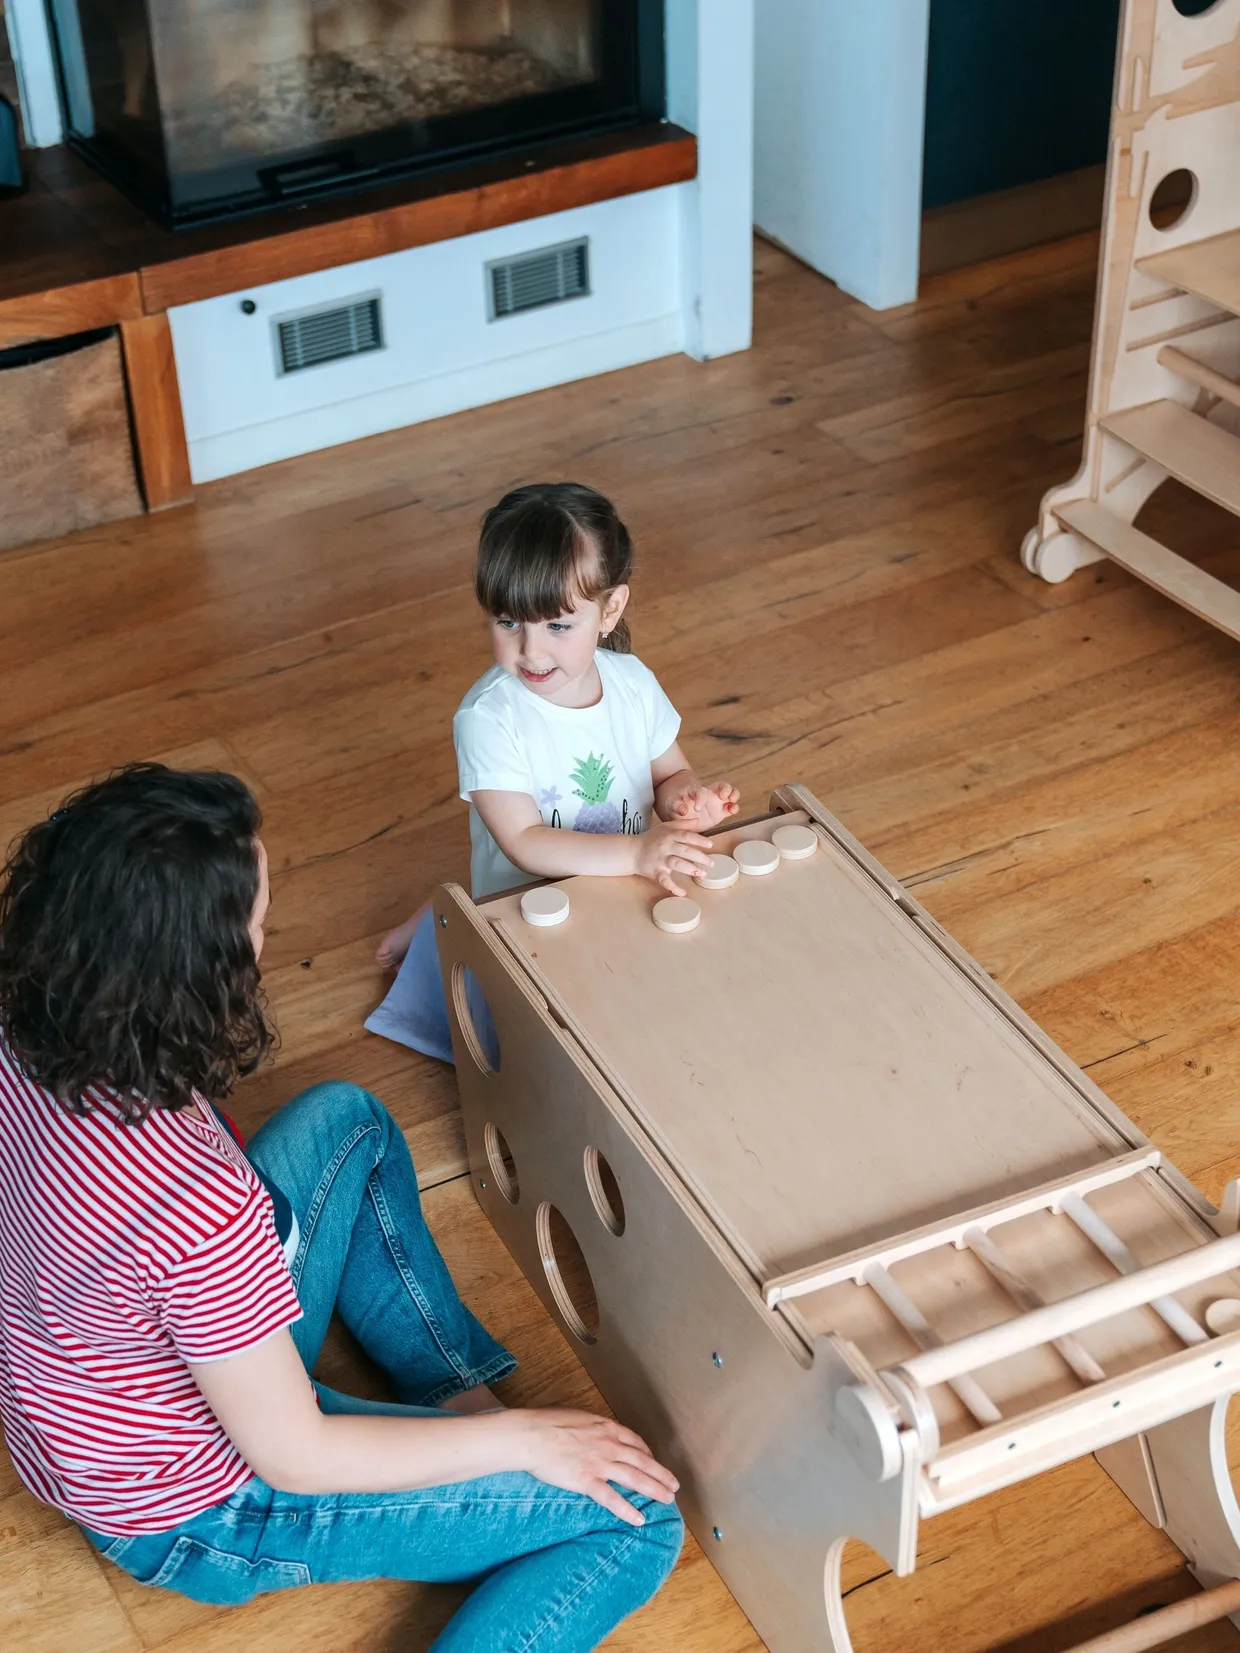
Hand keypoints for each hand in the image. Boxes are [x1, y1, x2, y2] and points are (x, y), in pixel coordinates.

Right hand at [511, 1408, 678, 1525]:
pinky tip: (639, 1519)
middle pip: (642, 1461)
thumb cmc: (547, 1422)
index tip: (653, 1461)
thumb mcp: (577, 1416)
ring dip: (654, 1489)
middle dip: (661, 1474)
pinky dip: (628, 1509)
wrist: (532, 1435)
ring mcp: (600, 1463)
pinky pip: (612, 1498)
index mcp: (606, 1427)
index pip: (634, 1442)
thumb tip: (592, 1430)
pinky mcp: (587, 1480)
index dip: (648, 1453)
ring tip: (668, 1500)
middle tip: (674, 1486)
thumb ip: (591, 1426)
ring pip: (635, 1478)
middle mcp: (608, 1444)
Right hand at [634, 819, 714, 894]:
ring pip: (677, 864)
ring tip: (702, 873)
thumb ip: (682, 824)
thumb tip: (698, 820)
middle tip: (712, 863)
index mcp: (670, 835)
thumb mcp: (665, 827)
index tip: (710, 845)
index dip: (699, 840)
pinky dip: (673, 887)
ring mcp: (660, 860)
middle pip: (685, 851)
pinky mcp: (656, 872)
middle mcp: (666, 847)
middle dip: (700, 857)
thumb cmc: (651, 839)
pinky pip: (665, 880)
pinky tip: (683, 892)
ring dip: (690, 869)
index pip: (687, 836)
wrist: (632, 851)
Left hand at [671, 781, 740, 831]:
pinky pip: (730, 808)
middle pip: (722, 785)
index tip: (697, 809)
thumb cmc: (675, 804)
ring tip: (732, 801)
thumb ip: (677, 806)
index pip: (701, 792)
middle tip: (724, 796)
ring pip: (730, 794)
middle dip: (726, 789)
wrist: (679, 811)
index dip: (701, 799)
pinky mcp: (721, 812)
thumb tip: (683, 811)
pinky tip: (732, 811)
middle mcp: (709, 794)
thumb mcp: (671, 804)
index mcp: (696, 791)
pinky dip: (734, 808)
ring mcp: (717, 802)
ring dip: (734, 795)